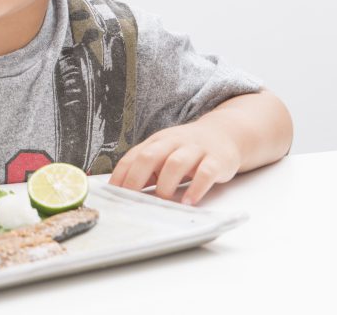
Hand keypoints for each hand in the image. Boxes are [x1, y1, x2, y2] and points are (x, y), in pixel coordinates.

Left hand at [108, 120, 240, 204]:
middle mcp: (174, 143)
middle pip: (150, 156)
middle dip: (137, 178)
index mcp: (157, 142)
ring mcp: (195, 150)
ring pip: (176, 163)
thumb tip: (123, 192)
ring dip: (166, 184)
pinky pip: (206, 173)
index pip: (133, 156)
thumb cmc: (186, 149)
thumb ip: (146, 169)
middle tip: (132, 200)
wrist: (224, 134)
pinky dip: (196, 188)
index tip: (112, 194)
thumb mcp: (164, 153)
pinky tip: (189, 202)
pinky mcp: (217, 160)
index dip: (121, 175)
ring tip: (162, 202)